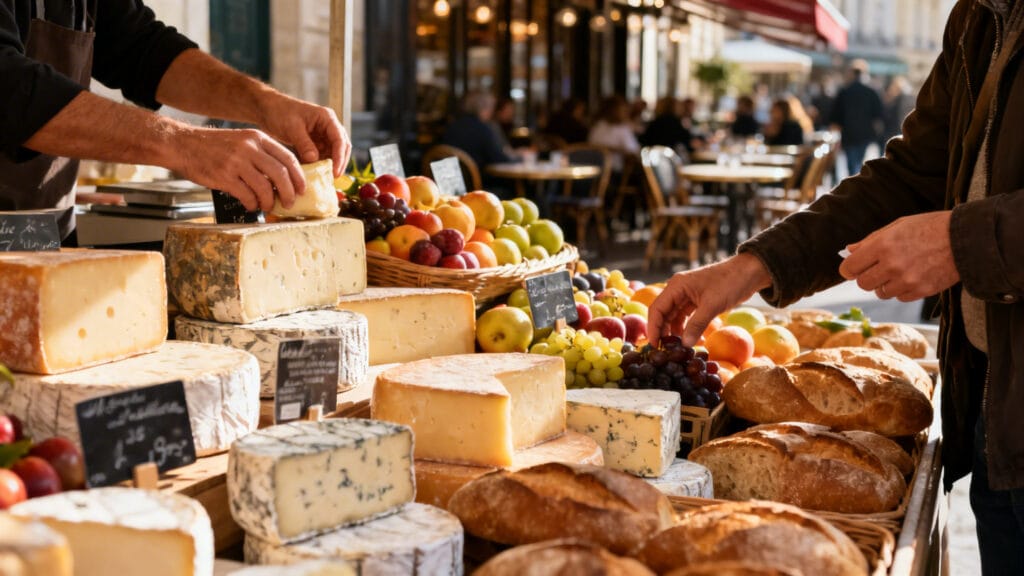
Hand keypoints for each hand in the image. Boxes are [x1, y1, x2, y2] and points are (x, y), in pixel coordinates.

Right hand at [172, 127, 303, 211]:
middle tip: (290, 203)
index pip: (288, 157)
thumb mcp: (242, 141)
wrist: (183, 144)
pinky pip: (246, 195)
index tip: (302, 189)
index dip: (298, 176)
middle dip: (289, 192)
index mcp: (257, 138)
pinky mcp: (224, 176)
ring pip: (265, 187)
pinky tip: (251, 206)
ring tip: (268, 207)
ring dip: (270, 201)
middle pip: (281, 173)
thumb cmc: (214, 147)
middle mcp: (249, 148)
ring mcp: (236, 162)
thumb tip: (283, 179)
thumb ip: (261, 155)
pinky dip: (253, 204)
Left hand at [258, 93, 351, 177]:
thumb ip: (304, 144)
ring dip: (329, 165)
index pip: (339, 140)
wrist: (267, 109)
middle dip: (339, 163)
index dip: (339, 157)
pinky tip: (313, 173)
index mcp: (327, 118)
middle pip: (341, 148)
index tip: (335, 172)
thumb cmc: (280, 112)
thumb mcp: (292, 128)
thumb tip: (314, 160)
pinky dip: (319, 165)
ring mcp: (322, 135)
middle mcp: (328, 127)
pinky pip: (321, 156)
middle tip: (333, 178)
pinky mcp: (315, 143)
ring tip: (323, 178)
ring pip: (332, 153)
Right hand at [647, 254, 772, 346]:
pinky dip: (686, 328)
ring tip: (676, 348)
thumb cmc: (730, 283)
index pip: (657, 309)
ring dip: (673, 331)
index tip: (654, 345)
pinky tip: (688, 340)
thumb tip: (685, 345)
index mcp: (676, 286)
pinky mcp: (697, 301)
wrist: (749, 272)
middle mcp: (678, 290)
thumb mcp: (712, 306)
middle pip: (662, 313)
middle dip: (662, 331)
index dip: (653, 328)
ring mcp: (687, 295)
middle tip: (664, 350)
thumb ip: (697, 325)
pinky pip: (685, 316)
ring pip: (673, 316)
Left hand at [839, 211, 959, 300]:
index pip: (850, 267)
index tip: (853, 268)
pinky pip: (899, 297)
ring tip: (899, 271)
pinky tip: (912, 276)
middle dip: (866, 277)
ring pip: (880, 293)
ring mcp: (906, 280)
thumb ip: (871, 240)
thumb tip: (849, 250)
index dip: (849, 268)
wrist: (965, 239)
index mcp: (883, 245)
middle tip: (877, 269)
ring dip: (885, 284)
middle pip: (863, 284)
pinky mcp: (920, 291)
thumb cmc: (930, 227)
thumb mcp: (898, 226)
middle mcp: (892, 265)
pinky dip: (901, 290)